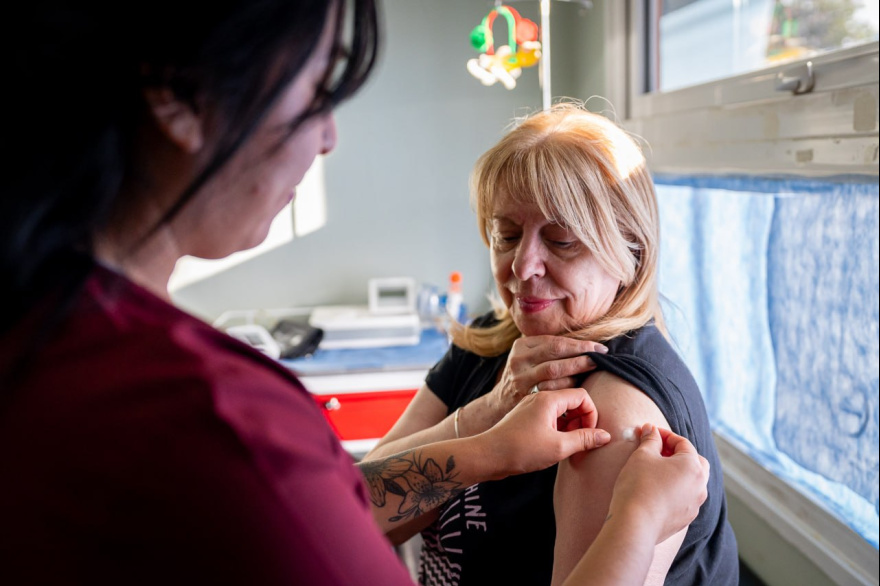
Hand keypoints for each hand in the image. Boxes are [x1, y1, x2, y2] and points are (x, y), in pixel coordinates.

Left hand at [480, 388, 610, 479]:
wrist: (487, 455)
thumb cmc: (521, 450)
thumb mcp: (558, 447)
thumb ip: (584, 439)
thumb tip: (605, 436)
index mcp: (549, 399)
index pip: (582, 396)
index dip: (591, 415)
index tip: (589, 434)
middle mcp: (540, 397)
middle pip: (572, 400)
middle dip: (582, 420)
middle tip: (580, 440)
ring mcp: (532, 406)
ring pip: (561, 409)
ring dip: (570, 425)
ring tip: (568, 444)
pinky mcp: (526, 416)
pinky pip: (550, 416)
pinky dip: (558, 427)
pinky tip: (555, 444)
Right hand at [486, 335, 607, 418]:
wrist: (500, 404)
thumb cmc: (524, 376)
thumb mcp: (528, 357)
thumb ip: (547, 348)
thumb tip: (584, 342)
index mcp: (521, 347)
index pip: (554, 342)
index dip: (579, 344)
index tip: (598, 347)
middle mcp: (519, 362)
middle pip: (556, 355)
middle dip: (581, 355)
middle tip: (600, 357)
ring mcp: (521, 380)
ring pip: (555, 373)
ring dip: (577, 372)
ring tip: (593, 369)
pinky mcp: (526, 397)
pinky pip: (553, 391)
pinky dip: (569, 388)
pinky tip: (579, 387)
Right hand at [607, 424, 709, 543]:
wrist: (635, 524)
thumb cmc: (639, 485)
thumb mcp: (642, 455)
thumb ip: (650, 439)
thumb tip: (651, 429)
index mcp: (693, 466)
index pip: (683, 443)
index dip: (665, 435)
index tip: (649, 432)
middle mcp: (700, 486)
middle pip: (695, 461)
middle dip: (677, 453)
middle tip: (657, 450)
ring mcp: (695, 504)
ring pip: (691, 481)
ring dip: (677, 472)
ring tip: (657, 470)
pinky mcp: (685, 519)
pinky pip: (684, 498)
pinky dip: (675, 489)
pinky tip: (656, 490)